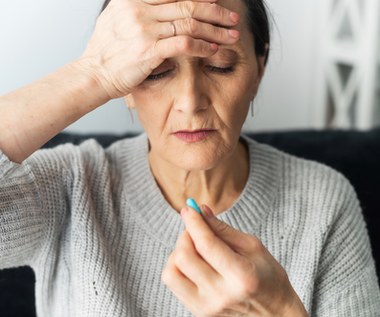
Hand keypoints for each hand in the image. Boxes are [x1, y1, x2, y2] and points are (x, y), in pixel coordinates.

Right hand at [77, 0, 239, 99]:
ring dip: (215, 30)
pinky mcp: (149, 50)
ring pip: (190, 23)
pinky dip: (202, 46)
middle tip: (232, 19)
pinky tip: (213, 50)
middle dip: (215, 12)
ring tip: (230, 36)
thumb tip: (161, 5)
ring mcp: (144, 29)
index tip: (216, 3)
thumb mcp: (117, 19)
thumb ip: (139, 9)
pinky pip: (184, 44)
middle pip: (187, 5)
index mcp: (133, 0)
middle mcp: (140, 10)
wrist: (94, 73)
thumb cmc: (107, 51)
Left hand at [162, 205, 308, 316]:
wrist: (273, 313)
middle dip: (186, 235)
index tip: (188, 208)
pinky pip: (174, 284)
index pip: (206, 244)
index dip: (194, 222)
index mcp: (241, 277)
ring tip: (194, 248)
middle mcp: (221, 295)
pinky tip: (193, 262)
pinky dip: (178, 267)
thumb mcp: (252, 247)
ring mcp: (207, 308)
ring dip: (178, 253)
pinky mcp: (198, 312)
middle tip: (196, 229)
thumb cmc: (267, 275)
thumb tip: (200, 210)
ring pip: (171, 272)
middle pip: (184, 257)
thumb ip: (222, 229)